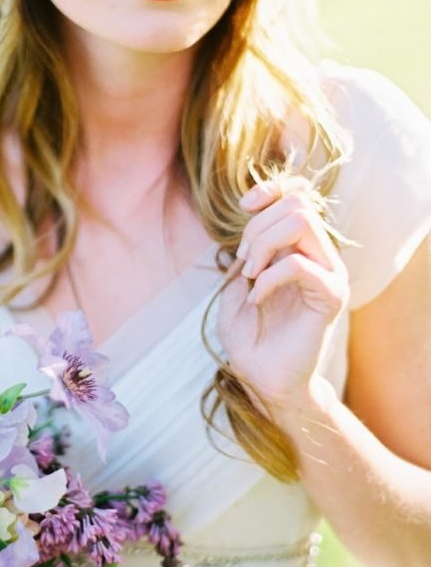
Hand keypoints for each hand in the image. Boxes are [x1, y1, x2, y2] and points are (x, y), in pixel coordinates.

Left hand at [217, 178, 348, 408]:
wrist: (260, 377)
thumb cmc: (248, 334)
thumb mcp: (237, 281)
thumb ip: (247, 247)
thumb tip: (250, 213)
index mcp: (300, 247)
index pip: (299, 195)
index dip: (271, 189)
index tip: (244, 205)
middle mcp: (320, 255)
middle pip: (297, 204)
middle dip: (258, 226)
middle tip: (243, 261)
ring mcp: (329, 274)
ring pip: (302, 222)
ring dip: (264, 243)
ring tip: (250, 275)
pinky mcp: (330, 296)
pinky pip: (299, 265)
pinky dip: (268, 277)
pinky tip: (257, 298)